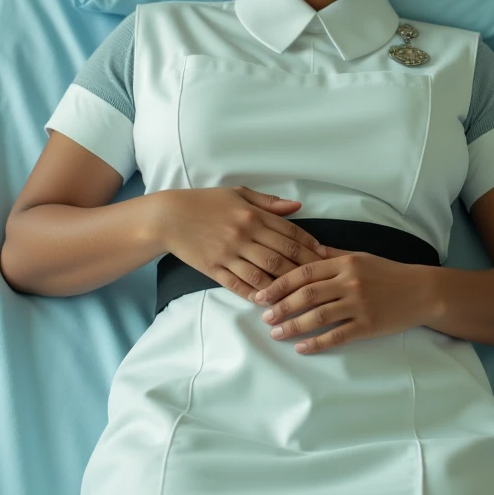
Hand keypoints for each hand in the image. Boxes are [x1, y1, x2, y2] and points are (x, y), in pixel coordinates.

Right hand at [154, 186, 327, 301]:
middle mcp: (243, 234)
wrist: (169, 216)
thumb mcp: (238, 194)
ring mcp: (228, 253)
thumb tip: (297, 206)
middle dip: (304, 269)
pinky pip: (239, 284)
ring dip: (283, 285)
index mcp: (252, 214)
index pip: (289, 232)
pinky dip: (255, 293)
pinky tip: (269, 300)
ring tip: (300, 295)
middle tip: (321, 279)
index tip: (324, 256)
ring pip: (263, 273)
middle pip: (281, 255)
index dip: (309, 245)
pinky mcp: (214, 268)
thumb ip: (269, 202)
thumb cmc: (206, 202)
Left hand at [252, 245, 426, 353]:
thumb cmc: (388, 273)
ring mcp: (359, 304)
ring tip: (276, 333)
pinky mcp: (368, 325)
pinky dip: (316, 343)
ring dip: (293, 326)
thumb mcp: (361, 257)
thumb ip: (333, 255)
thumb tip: (307, 250)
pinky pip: (337, 335)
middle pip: (307, 295)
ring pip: (318, 316)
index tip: (262, 295)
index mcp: (345, 262)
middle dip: (281, 307)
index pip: (304, 272)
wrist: (422, 291)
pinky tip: (301, 348)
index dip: (280, 284)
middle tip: (264, 317)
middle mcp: (350, 282)